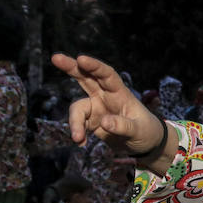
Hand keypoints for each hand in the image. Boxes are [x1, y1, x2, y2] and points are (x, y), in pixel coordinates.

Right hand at [50, 53, 165, 151]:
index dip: (94, 66)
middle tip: (55, 58)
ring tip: (78, 139)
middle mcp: (105, 96)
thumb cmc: (146, 131)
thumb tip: (104, 122)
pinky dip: (78, 133)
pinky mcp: (91, 121)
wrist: (144, 144)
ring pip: (78, 107)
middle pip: (85, 78)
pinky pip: (78, 124)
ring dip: (75, 122)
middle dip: (70, 67)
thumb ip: (123, 126)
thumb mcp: (140, 130)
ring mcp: (96, 108)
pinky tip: (82, 144)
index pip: (107, 75)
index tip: (81, 59)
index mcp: (119, 92)